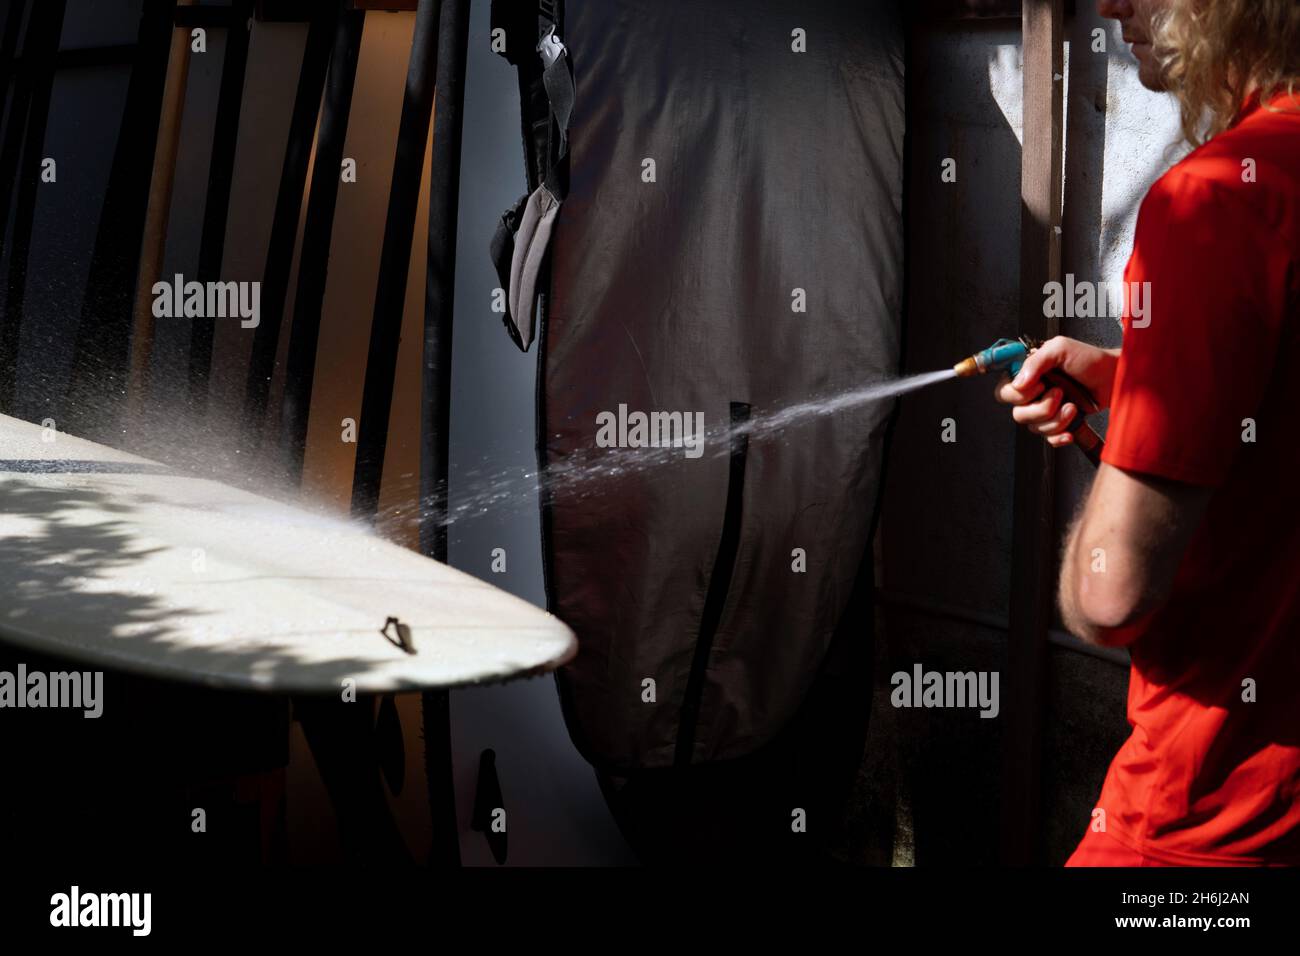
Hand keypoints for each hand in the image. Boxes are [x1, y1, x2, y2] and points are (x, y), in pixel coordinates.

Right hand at [993, 336, 1118, 447]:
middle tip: (1060, 394)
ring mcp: (1045, 409)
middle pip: (1018, 413)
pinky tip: (1070, 430)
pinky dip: (1059, 436)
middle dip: (1041, 409)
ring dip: (1056, 420)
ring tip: (1073, 407)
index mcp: (1028, 374)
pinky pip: (1048, 438)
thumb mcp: (1061, 349)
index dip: (1017, 394)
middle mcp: (1033, 393)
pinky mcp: (1059, 423)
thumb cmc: (1090, 360)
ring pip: (1034, 427)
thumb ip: (1035, 362)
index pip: (1004, 391)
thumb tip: (1018, 384)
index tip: (1040, 385)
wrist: (1115, 378)